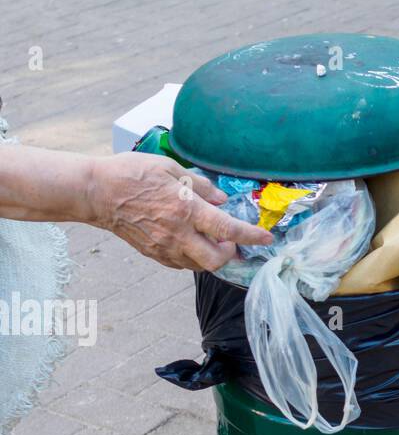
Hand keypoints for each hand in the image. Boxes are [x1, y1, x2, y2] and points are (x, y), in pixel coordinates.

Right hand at [86, 153, 272, 271]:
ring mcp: (164, 248)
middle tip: (229, 240)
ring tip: (209, 238)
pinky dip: (193, 257)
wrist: (97, 193)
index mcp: (186, 209)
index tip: (265, 239)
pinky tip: (190, 241)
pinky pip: (182, 264)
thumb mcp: (170, 168)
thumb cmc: (132, 173)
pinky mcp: (154, 255)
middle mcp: (178, 233)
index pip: (227, 230)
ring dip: (212, 256)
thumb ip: (201, 186)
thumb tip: (223, 200)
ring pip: (200, 266)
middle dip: (230, 253)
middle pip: (216, 260)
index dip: (251, 236)